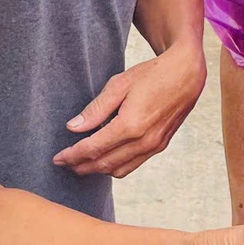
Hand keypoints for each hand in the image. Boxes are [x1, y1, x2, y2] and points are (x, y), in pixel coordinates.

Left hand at [56, 43, 207, 178]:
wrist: (187, 75)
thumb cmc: (152, 75)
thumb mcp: (120, 85)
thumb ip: (96, 109)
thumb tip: (73, 127)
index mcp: (130, 125)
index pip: (93, 148)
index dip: (72, 155)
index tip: (57, 158)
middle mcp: (143, 141)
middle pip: (103, 163)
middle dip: (80, 166)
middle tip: (64, 163)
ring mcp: (153, 146)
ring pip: (118, 169)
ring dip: (97, 170)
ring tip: (81, 163)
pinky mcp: (160, 146)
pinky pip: (133, 165)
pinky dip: (115, 166)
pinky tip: (105, 158)